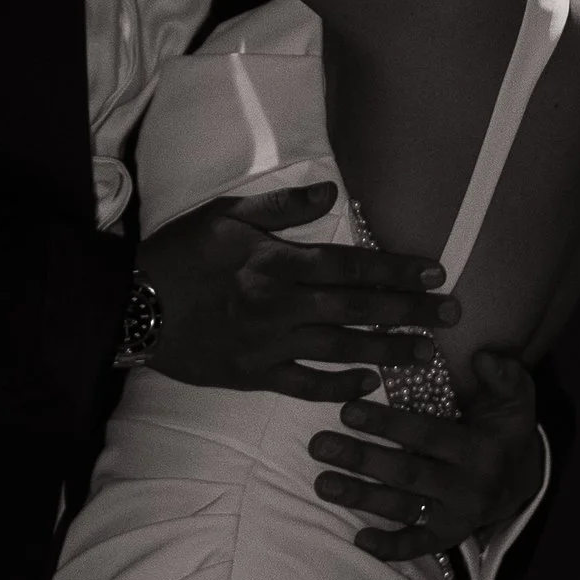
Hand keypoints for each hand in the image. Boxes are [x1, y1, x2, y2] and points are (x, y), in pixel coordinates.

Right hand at [137, 182, 457, 404]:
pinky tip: (367, 386)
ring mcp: (268, 344)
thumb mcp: (223, 215)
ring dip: (387, 351)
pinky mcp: (252, 375)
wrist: (128, 308)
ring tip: (426, 354)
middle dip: (409, 312)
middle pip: (357, 309)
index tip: (435, 273)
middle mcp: (280, 304)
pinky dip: (338, 387)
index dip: (396, 271)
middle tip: (451, 316)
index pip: (350, 266)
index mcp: (276, 262)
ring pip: (340, 349)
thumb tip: (330, 192)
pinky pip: (304, 385)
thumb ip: (280, 206)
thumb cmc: (176, 256)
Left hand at [308, 350, 541, 563]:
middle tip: (321, 445)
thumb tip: (483, 357)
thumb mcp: (516, 397)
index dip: (388, 425)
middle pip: (407, 474)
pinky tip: (359, 540)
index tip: (348, 411)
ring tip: (322, 484)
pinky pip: (419, 545)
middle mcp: (468, 487)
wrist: (526, 479)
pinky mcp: (448, 536)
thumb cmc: (506, 429)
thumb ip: (504, 375)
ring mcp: (457, 515)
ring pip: (404, 508)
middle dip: (362, 459)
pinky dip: (391, 548)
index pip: (428, 435)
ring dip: (361, 498)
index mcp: (481, 449)